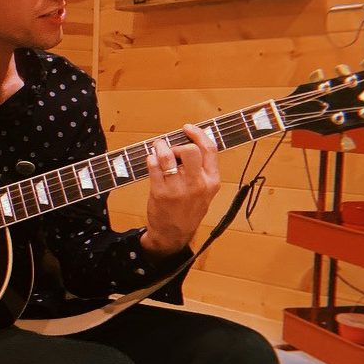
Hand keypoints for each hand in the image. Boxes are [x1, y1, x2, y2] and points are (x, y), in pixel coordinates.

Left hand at [140, 124, 219, 257]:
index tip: (187, 129)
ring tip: (157, 148)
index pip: (210, 149)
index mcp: (212, 182)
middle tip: (170, 148)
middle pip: (189, 150)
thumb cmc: (188, 210)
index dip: (198, 134)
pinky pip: (153, 166)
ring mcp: (178, 189)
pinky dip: (151, 158)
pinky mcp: (160, 193)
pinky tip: (152, 160)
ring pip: (168, 156)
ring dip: (160, 147)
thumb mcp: (205, 192)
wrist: (173, 234)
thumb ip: (202, 170)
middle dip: (177, 144)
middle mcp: (197, 185)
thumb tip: (190, 142)